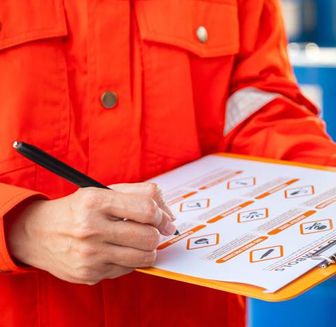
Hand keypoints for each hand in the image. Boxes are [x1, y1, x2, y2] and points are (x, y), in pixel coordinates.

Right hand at [7, 182, 175, 284]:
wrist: (37, 233)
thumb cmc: (78, 210)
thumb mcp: (103, 191)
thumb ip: (140, 193)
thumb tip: (169, 213)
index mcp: (95, 201)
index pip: (146, 209)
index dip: (162, 215)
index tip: (164, 219)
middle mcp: (90, 229)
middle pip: (148, 236)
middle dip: (156, 234)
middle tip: (152, 231)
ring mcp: (89, 255)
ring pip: (143, 257)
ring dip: (148, 250)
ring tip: (138, 242)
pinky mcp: (89, 274)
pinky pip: (128, 270)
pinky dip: (129, 261)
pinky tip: (117, 251)